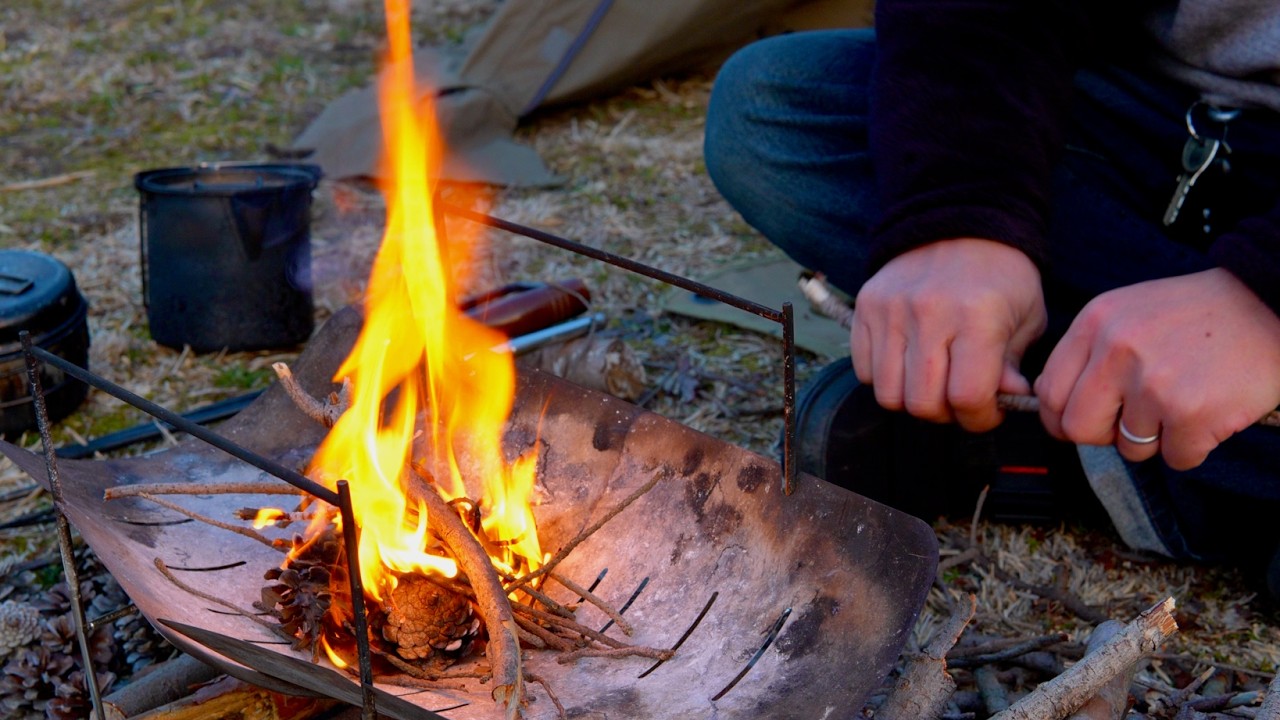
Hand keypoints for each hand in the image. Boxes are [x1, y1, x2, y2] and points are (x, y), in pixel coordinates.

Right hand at [851, 238, 1046, 430]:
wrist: (960, 222)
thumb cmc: (1001, 277)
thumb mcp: (1026, 319)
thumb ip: (1012, 367)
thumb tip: (1003, 401)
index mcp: (977, 317)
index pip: (967, 396)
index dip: (979, 418)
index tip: (987, 412)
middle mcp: (928, 313)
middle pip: (923, 402)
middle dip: (945, 414)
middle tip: (958, 398)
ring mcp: (891, 310)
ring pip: (889, 393)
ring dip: (912, 398)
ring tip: (932, 382)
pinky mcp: (866, 307)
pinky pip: (864, 370)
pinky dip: (886, 378)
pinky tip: (908, 363)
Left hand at [1034, 268, 1279, 468]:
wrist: (1270, 302)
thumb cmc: (1197, 315)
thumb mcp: (1128, 313)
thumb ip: (1090, 353)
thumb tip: (1057, 407)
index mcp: (1095, 323)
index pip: (1049, 392)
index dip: (1063, 417)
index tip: (1087, 421)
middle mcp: (1117, 350)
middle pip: (1078, 429)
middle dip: (1105, 435)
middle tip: (1137, 420)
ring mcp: (1154, 383)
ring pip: (1129, 448)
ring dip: (1157, 438)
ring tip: (1183, 402)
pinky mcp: (1192, 413)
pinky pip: (1176, 459)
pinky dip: (1193, 447)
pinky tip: (1209, 413)